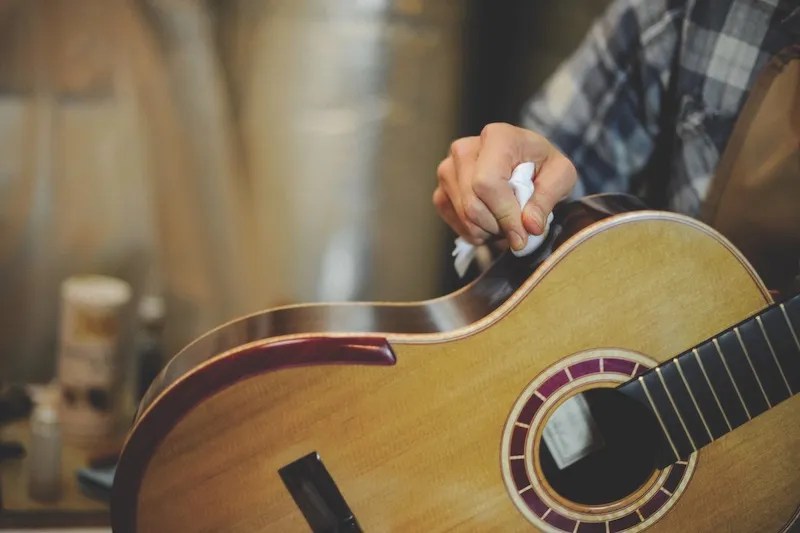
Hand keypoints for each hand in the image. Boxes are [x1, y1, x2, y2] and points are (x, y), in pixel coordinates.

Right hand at [433, 123, 576, 250]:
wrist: (524, 162)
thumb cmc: (543, 165)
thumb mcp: (561, 175)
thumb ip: (548, 198)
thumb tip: (529, 226)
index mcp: (497, 137)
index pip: (488, 183)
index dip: (504, 214)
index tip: (522, 235)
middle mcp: (464, 149)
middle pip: (472, 203)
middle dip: (498, 226)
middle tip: (519, 230)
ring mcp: (448, 170)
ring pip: (464, 217)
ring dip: (489, 231)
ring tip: (507, 221)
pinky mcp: (441, 190)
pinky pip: (455, 223)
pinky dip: (476, 232)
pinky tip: (492, 222)